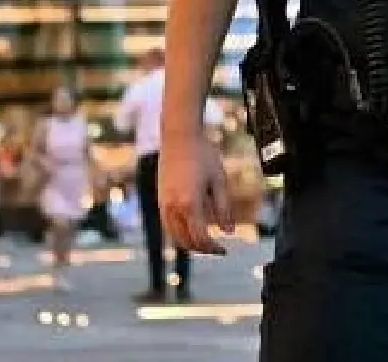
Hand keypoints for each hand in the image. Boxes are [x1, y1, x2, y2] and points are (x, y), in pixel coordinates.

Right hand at [157, 134, 232, 255]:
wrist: (179, 137)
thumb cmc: (203, 155)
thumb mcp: (220, 180)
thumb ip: (224, 208)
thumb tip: (228, 232)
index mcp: (190, 204)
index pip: (200, 238)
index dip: (213, 248)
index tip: (225, 250)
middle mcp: (173, 208)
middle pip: (185, 241)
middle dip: (202, 249)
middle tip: (217, 248)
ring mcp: (163, 205)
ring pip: (174, 236)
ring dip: (189, 243)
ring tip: (206, 241)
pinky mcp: (159, 201)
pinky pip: (168, 226)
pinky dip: (179, 234)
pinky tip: (192, 229)